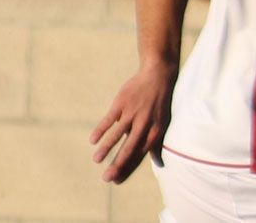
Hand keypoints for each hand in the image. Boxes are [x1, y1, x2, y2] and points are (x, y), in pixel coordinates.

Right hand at [90, 62, 176, 182]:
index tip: (117, 180)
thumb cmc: (159, 103)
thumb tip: (158, 162)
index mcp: (154, 132)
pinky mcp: (122, 103)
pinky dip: (101, 130)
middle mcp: (144, 124)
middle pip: (130, 148)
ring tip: (96, 160)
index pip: (139, 155)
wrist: (158, 76)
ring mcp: (133, 113)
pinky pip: (110, 119)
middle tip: (107, 178)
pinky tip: (93, 140)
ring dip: (106, 148)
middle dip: (118, 164)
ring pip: (118, 134)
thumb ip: (157, 143)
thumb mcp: (163, 123)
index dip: (128, 168)